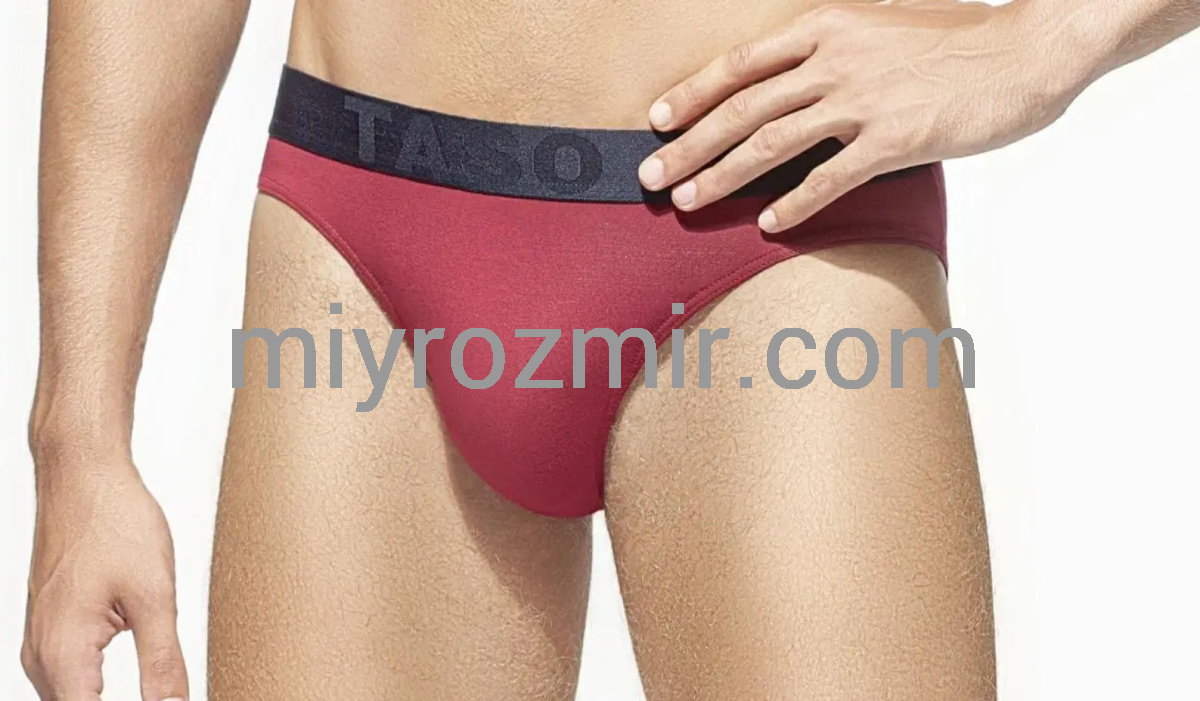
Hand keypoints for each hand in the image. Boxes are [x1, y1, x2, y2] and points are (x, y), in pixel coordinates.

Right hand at [22, 459, 187, 700]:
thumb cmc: (112, 521)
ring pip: (71, 699)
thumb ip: (163, 663)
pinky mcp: (50, 629)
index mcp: (63, 654)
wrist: (82, 476)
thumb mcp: (154, 596)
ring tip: (158, 693)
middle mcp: (42, 655)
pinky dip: (96, 689)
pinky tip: (134, 686)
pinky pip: (69, 678)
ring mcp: (41, 642)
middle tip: (166, 696)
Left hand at [637, 0, 1085, 231]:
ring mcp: (864, 99)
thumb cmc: (955, 43)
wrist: (1027, 49)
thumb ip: (832, 52)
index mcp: (827, 26)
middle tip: (650, 178)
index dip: (692, 93)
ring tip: (687, 203)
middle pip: (743, 109)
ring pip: (772, 143)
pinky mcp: (896, 139)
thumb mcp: (881, 27)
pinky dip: (796, 203)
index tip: (656, 120)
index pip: (742, 64)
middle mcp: (836, 58)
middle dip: (688, 145)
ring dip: (722, 176)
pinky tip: (767, 225)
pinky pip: (831, 177)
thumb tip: (791, 84)